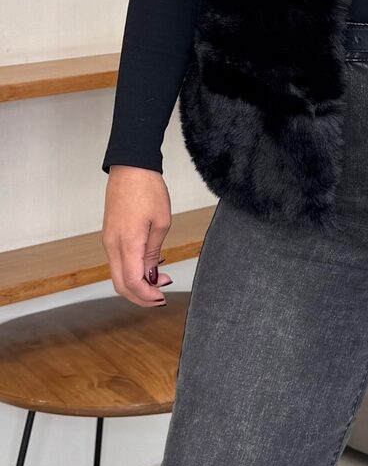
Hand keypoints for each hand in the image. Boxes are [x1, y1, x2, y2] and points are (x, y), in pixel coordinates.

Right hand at [102, 165, 173, 307]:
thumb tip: (152, 275)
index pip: (132, 282)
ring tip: (159, 279)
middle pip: (120, 285)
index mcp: (127, 243)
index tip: (162, 298)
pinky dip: (131, 270)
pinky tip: (149, 265)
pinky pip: (117, 261)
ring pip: (117, 274)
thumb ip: (154, 252)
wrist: (131, 167)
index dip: (146, 296)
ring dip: (136, 283)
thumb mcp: (161, 222)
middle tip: (160, 296)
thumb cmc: (148, 189)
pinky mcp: (109, 235)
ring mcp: (108, 241)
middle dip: (140, 296)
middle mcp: (112, 245)